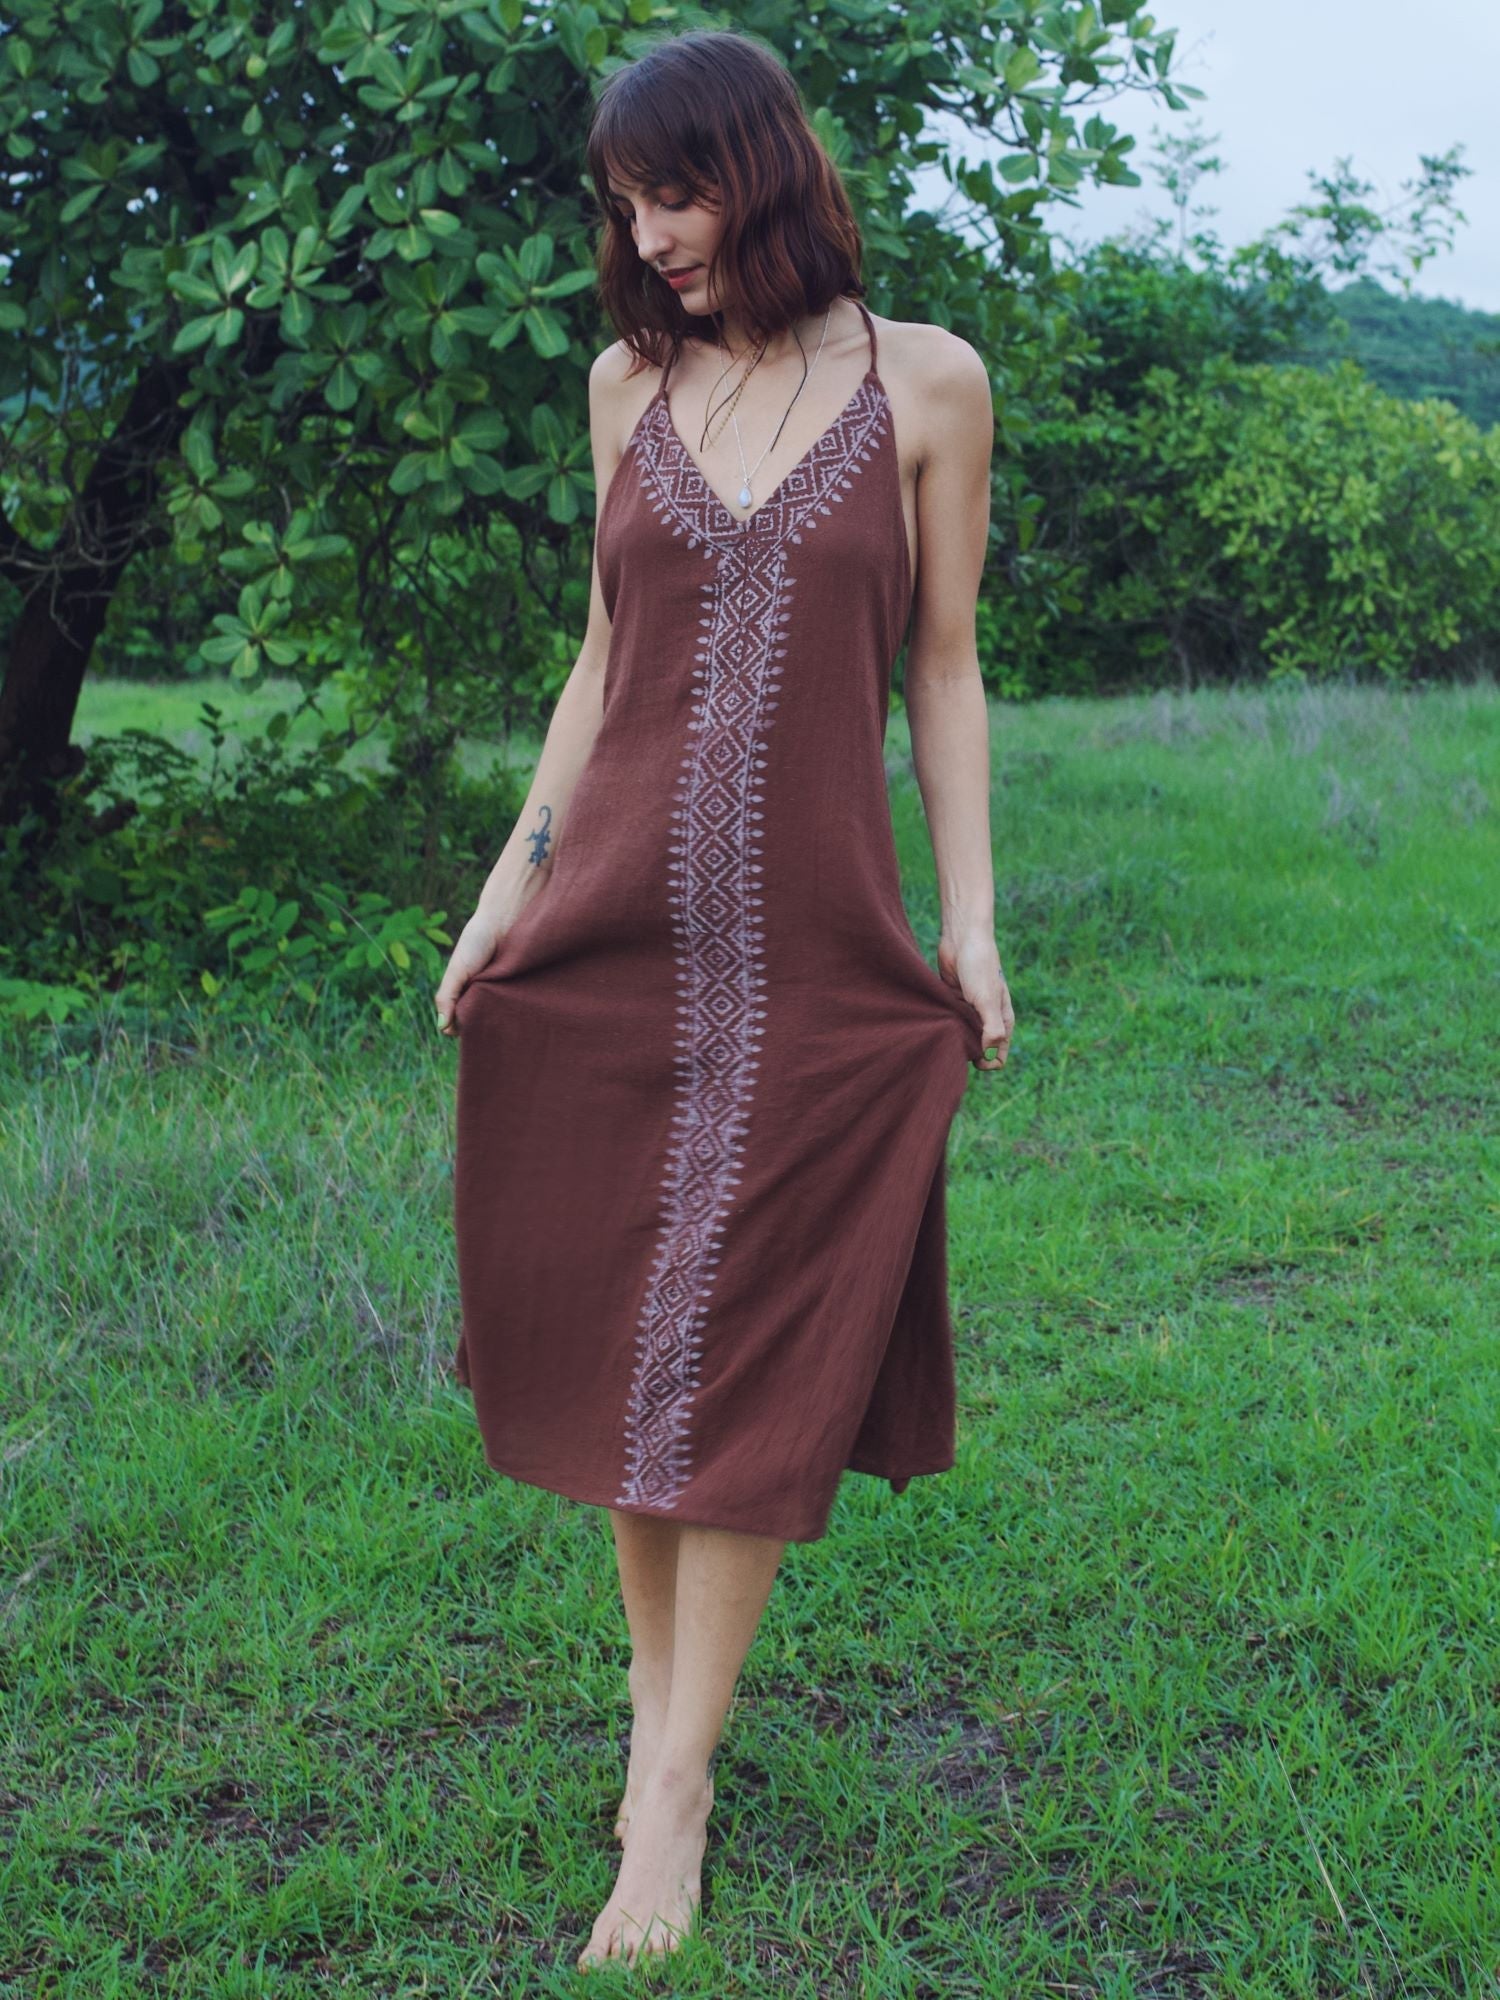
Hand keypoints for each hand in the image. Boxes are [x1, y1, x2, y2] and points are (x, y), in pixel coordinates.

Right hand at [434, 908, 510, 1036]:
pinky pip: (516, 1008)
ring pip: (497, 1019)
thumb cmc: (476, 943)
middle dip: (479, 1026)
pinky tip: (513, 1011)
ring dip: (497, 1021)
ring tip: (497, 1013)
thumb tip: (441, 1028)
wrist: (503, 920)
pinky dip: (513, 1011)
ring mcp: (502, 995)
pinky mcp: (520, 990)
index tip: (462, 1027)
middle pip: (479, 1023)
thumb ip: (446, 997)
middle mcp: (482, 996)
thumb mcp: (457, 972)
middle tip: (481, 1020)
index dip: (460, 1027)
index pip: (459, 1021)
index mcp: (463, 993)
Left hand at [937, 929, 1013, 1071]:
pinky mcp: (953, 1003)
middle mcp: (987, 1018)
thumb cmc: (979, 967)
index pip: (999, 1056)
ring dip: (952, 1037)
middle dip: (967, 1052)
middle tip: (954, 1042)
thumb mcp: (988, 1001)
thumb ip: (992, 1030)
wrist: (962, 939)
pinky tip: (936, 1018)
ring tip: (944, 1028)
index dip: (987, 1062)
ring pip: (961, 1036)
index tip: (972, 1056)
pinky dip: (942, 1024)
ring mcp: (970, 1011)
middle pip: (978, 1049)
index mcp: (1003, 1020)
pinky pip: (948, 1022)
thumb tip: (989, 1058)